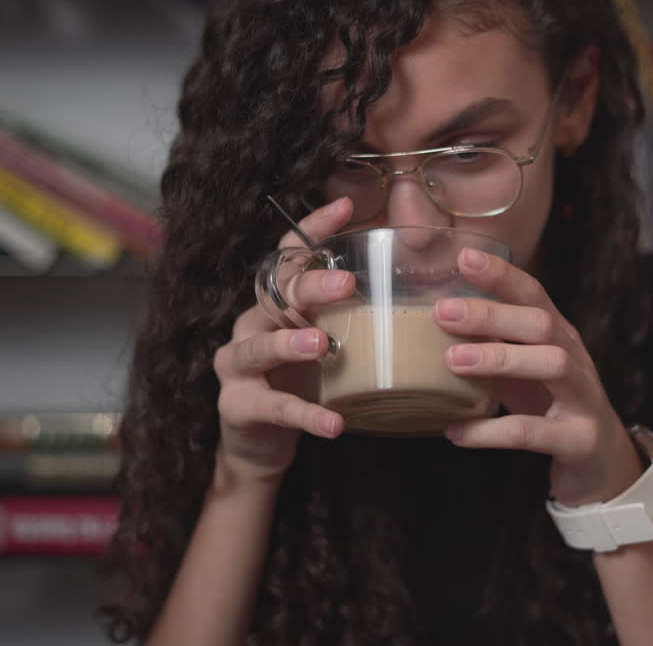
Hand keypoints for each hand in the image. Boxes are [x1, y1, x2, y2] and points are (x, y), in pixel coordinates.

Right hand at [210, 197, 355, 482]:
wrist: (261, 446)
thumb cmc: (302, 385)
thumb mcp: (328, 345)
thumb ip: (353, 319)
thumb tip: (415, 290)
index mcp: (275, 304)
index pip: (287, 255)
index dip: (312, 229)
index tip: (346, 207)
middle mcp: (251, 324)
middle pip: (275, 295)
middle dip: (309, 287)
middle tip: (347, 284)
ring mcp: (237, 365)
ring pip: (258, 346)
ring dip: (289, 344)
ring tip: (322, 344)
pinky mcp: (237, 406)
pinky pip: (273, 408)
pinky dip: (306, 415)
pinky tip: (334, 423)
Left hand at [433, 248, 644, 506]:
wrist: (603, 463)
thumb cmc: (552, 408)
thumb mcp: (522, 372)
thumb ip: (490, 347)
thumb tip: (428, 326)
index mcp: (558, 337)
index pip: (534, 294)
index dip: (502, 274)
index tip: (464, 257)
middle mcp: (575, 359)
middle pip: (541, 323)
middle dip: (493, 313)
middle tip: (444, 312)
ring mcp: (583, 399)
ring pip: (551, 365)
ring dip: (500, 358)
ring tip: (453, 362)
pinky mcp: (579, 440)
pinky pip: (534, 432)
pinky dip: (491, 432)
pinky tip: (457, 432)